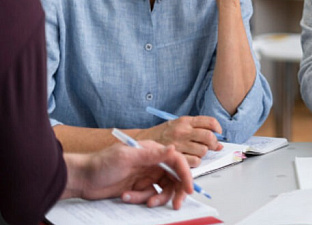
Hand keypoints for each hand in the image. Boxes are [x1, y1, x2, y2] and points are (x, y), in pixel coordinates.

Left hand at [66, 141, 192, 208]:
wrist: (82, 179)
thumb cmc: (101, 164)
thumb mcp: (126, 157)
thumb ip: (151, 154)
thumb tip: (172, 148)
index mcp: (152, 151)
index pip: (177, 161)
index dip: (186, 174)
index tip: (188, 189)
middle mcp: (152, 163)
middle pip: (174, 178)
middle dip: (176, 191)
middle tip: (176, 204)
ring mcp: (146, 175)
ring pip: (162, 190)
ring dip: (153, 197)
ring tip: (138, 199)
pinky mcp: (138, 187)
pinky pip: (148, 196)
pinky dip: (139, 199)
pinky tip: (126, 195)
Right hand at [136, 116, 222, 166]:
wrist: (142, 141)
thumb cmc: (163, 134)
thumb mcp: (179, 124)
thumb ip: (198, 129)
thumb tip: (218, 143)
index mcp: (185, 121)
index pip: (209, 122)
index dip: (217, 128)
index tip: (218, 133)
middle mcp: (182, 131)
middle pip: (209, 137)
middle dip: (213, 143)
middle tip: (212, 146)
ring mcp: (178, 144)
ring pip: (203, 151)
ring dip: (203, 153)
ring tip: (196, 152)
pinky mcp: (175, 157)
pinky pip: (195, 161)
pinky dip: (195, 162)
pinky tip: (190, 159)